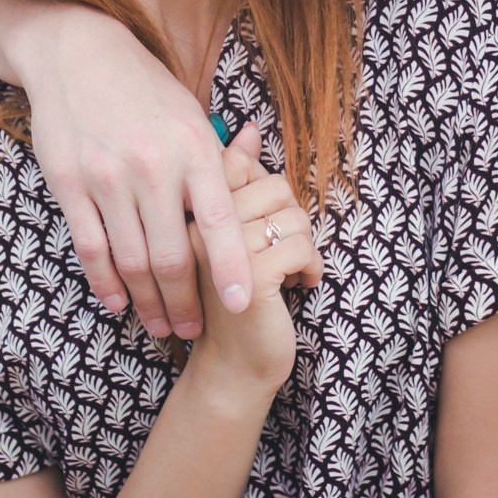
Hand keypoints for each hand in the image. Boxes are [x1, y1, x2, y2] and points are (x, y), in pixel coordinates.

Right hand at [24, 16, 252, 341]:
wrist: (78, 52)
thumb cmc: (145, 87)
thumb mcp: (191, 113)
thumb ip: (220, 158)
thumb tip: (261, 175)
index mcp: (193, 148)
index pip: (218, 220)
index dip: (231, 267)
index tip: (243, 305)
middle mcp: (152, 165)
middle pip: (172, 255)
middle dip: (185, 302)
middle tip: (192, 331)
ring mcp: (107, 176)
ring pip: (132, 259)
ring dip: (147, 302)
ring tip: (159, 325)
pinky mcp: (70, 183)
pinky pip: (91, 247)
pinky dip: (106, 282)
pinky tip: (118, 300)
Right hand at [188, 122, 322, 391]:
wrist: (231, 366)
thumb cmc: (232, 293)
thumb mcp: (230, 230)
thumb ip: (234, 178)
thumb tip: (249, 130)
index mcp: (185, 210)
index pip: (240, 168)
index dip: (269, 193)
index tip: (270, 226)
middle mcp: (193, 227)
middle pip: (272, 187)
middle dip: (293, 219)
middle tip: (290, 251)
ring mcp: (217, 253)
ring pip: (289, 216)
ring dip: (304, 246)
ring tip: (294, 271)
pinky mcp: (248, 280)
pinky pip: (298, 247)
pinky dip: (311, 266)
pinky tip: (300, 285)